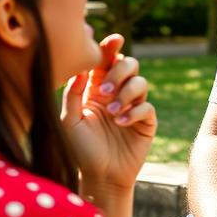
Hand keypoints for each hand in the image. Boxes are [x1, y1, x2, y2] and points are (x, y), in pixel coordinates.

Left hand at [60, 34, 155, 189]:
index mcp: (98, 88)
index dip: (111, 47)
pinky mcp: (146, 122)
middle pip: (129, 64)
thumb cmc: (80, 149)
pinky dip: (134, 112)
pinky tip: (120, 123)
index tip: (115, 39)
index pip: (107, 61)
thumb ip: (72, 94)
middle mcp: (118, 93)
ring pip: (141, 82)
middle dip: (119, 72)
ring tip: (112, 112)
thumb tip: (80, 68)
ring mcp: (134, 106)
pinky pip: (147, 107)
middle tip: (104, 92)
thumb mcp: (69, 121)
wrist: (99, 176)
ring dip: (126, 93)